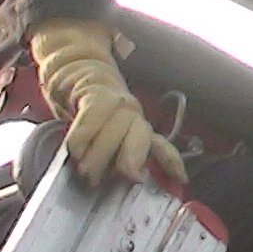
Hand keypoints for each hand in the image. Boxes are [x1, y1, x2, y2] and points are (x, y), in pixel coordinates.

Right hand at [28, 19, 187, 187]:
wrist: (72, 69)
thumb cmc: (85, 113)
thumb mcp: (98, 141)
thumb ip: (110, 160)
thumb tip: (118, 182)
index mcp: (137, 128)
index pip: (160, 146)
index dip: (171, 162)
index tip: (180, 180)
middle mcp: (132, 113)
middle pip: (141, 136)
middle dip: (132, 160)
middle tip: (120, 179)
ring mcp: (115, 101)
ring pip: (119, 126)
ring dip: (101, 153)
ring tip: (86, 173)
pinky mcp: (92, 91)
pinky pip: (93, 113)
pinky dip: (84, 135)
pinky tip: (75, 151)